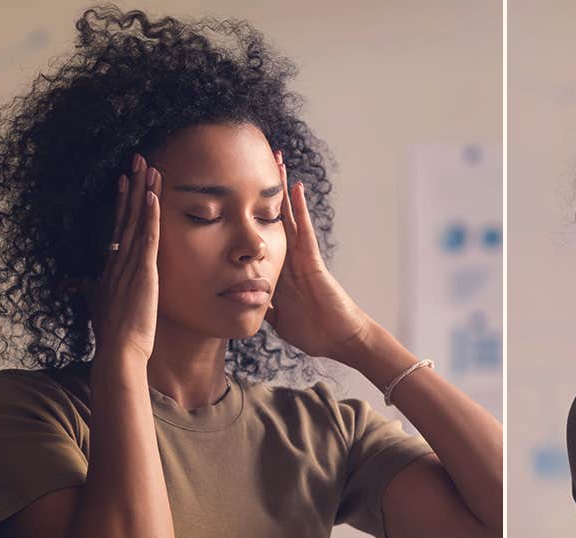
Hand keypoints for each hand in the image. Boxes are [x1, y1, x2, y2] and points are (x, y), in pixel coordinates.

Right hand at [83, 153, 160, 362]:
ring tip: (148, 166)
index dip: (122, 202)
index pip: (118, 226)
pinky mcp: (142, 272)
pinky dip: (149, 215)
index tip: (126, 180)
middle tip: (138, 159)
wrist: (119, 350)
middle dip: (132, 186)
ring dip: (143, 192)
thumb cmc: (113, 334)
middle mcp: (117, 260)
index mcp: (111, 266)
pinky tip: (153, 196)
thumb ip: (92, 291)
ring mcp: (128, 264)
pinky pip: (146, 237)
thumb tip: (81, 284)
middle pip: (125, 215)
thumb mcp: (100, 306)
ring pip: (136, 220)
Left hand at [264, 150, 373, 362]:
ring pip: (287, 216)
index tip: (235, 195)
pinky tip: (295, 187)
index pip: (260, 238)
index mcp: (279, 271)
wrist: (340, 340)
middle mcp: (289, 258)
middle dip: (263, 192)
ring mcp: (302, 257)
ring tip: (275, 161)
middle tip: (254, 163)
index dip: (248, 216)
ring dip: (281, 189)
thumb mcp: (278, 320)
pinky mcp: (313, 260)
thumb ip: (264, 309)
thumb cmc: (315, 332)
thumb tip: (244, 304)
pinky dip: (300, 208)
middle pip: (272, 217)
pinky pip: (304, 230)